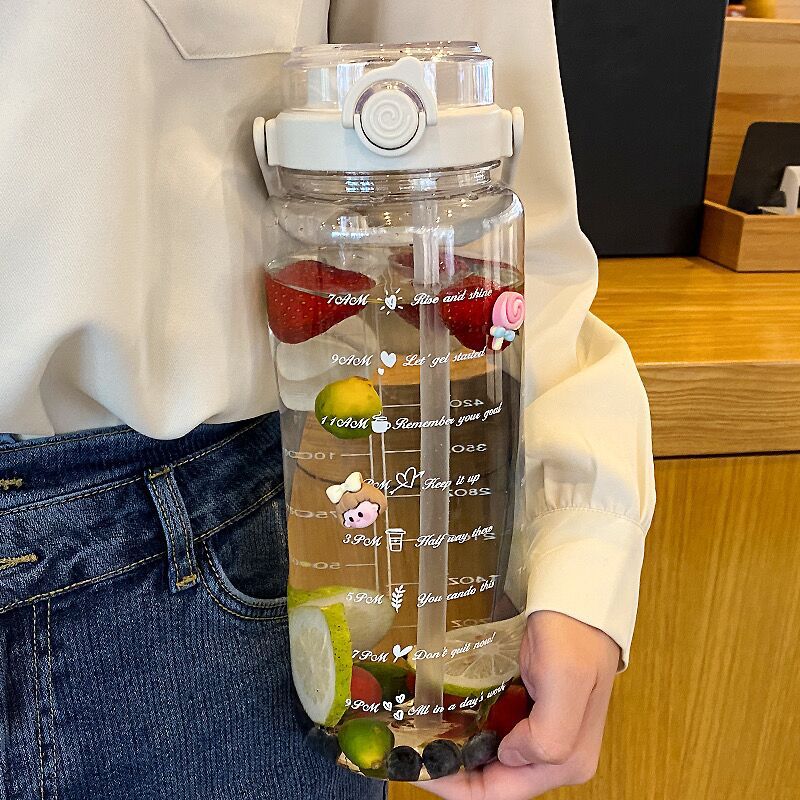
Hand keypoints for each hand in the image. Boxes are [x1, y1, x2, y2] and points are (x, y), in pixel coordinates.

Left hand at [417, 611, 619, 799]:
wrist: (578, 594)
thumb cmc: (573, 632)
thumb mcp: (565, 680)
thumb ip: (548, 735)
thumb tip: (511, 756)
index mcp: (567, 759)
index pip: (499, 791)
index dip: (455, 785)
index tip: (417, 767)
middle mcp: (557, 752)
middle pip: (493, 776)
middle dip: (452, 765)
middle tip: (410, 747)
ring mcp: (543, 728)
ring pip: (490, 752)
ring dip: (457, 746)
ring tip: (418, 731)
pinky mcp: (531, 706)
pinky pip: (493, 727)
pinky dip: (467, 724)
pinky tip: (443, 710)